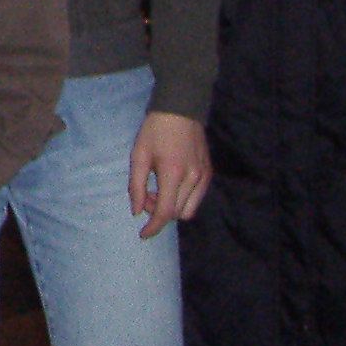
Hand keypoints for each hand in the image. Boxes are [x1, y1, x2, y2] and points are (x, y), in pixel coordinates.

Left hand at [130, 109, 211, 237]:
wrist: (180, 110)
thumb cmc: (155, 131)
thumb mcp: (138, 156)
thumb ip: (136, 186)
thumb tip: (137, 212)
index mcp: (173, 174)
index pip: (165, 212)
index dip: (153, 227)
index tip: (143, 234)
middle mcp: (192, 179)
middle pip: (175, 213)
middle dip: (158, 211)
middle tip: (146, 195)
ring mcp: (204, 177)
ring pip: (188, 210)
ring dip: (171, 208)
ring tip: (158, 189)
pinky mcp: (209, 174)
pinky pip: (196, 200)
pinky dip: (182, 201)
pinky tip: (171, 186)